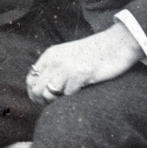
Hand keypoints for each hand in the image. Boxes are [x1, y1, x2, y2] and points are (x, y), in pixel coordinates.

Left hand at [26, 24, 143, 106]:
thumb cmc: (94, 54)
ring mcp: (67, 67)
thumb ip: (53, 69)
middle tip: (56, 103)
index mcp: (50, 55)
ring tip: (68, 97)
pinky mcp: (81, 74)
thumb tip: (41, 91)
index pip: (30, 79)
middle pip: (36, 89)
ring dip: (57, 100)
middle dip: (43, 101)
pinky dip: (74, 95)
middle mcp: (55, 61)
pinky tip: (82, 89)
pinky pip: (69, 94)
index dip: (33, 93)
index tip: (43, 101)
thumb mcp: (67, 56)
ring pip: (48, 93)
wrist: (116, 44)